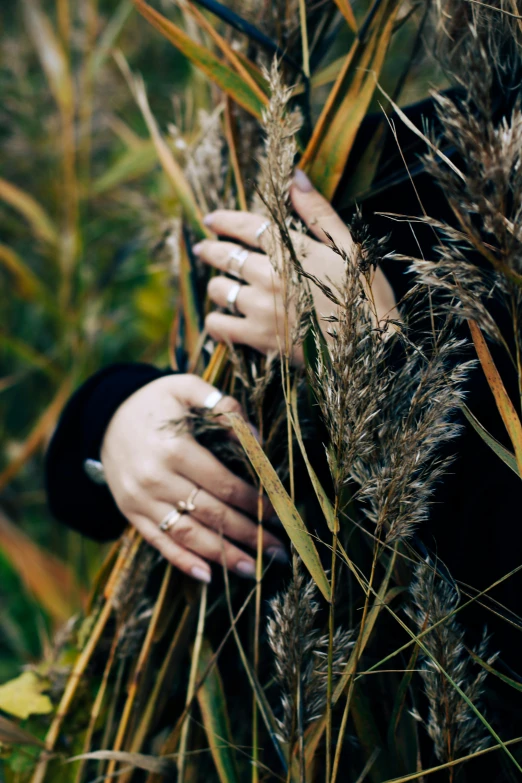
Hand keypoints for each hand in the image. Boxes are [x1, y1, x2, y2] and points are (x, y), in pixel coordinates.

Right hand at [100, 374, 286, 582]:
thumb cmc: (155, 402)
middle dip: (248, 534)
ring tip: (252, 569)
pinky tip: (208, 576)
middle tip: (278, 550)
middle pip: (211, 514)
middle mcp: (155, 479)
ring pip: (188, 535)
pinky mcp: (132, 514)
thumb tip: (257, 440)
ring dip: (223, 555)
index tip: (277, 513)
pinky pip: (159, 543)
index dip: (253, 501)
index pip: (223, 484)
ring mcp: (140, 501)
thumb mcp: (185, 388)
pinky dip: (183, 562)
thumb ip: (222, 405)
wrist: (104, 418)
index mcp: (173, 448)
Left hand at [194, 169, 398, 361]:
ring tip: (221, 286)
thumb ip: (317, 212)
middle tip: (204, 249)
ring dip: (218, 285)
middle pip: (225, 256)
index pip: (247, 226)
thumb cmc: (365, 296)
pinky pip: (219, 326)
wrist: (371, 349)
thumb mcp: (349, 248)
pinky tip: (222, 320)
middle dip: (211, 250)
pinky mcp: (259, 339)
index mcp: (292, 250)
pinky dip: (216, 322)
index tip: (211, 219)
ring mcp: (261, 308)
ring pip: (219, 289)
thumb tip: (294, 176)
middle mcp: (270, 276)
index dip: (225, 220)